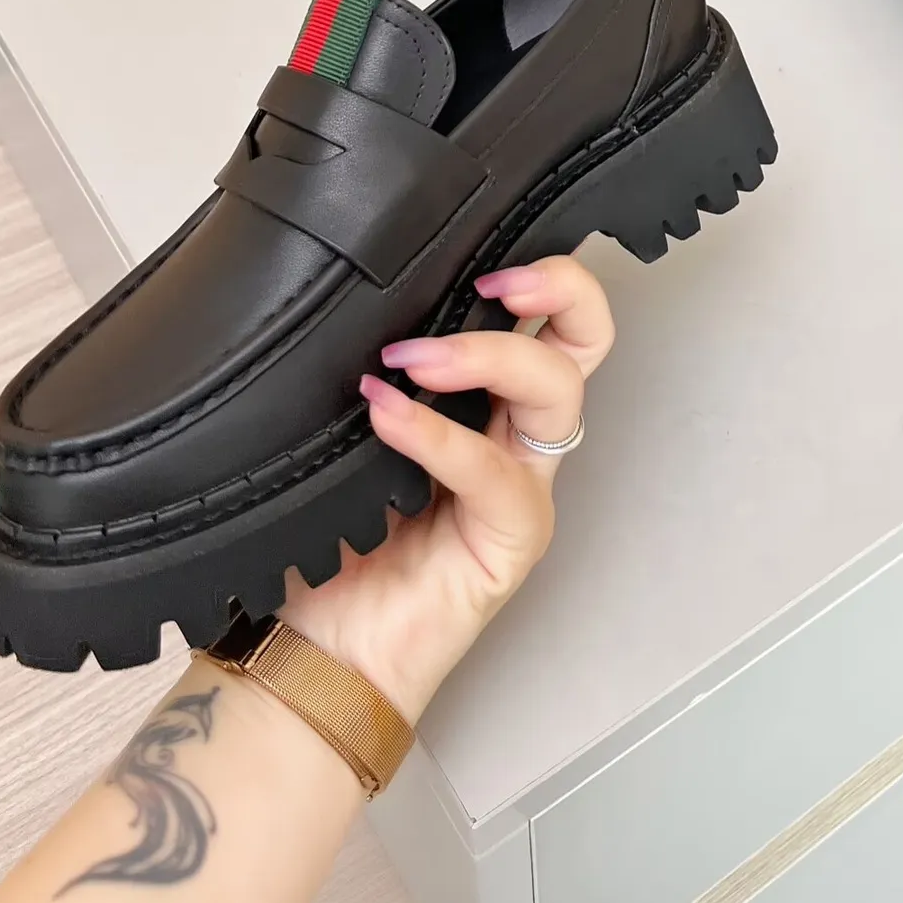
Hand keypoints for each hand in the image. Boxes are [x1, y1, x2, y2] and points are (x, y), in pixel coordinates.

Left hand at [278, 256, 614, 722]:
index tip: (485, 254)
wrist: (318, 649)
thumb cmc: (331, 538)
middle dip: (560, 290)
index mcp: (486, 400)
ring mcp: (521, 486)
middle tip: (496, 282)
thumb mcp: (345, 432)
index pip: (547, 318)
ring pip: (555, 393)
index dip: (540, 273)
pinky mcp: (511, 541)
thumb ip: (370, 375)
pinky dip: (440, 436)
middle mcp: (517, 436)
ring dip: (487, 357)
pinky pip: (493, 474)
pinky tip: (387, 418)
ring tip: (411, 360)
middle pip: (585, 341)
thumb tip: (344, 296)